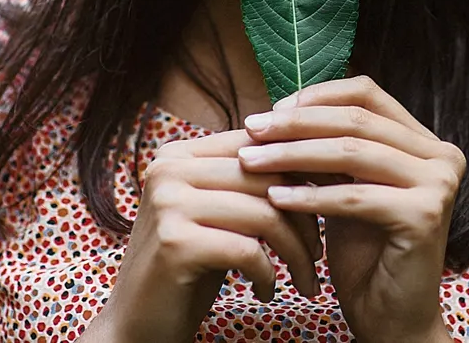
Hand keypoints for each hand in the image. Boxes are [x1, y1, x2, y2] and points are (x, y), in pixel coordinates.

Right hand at [104, 128, 322, 342]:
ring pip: (265, 214)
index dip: (302, 171)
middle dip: (306, 216)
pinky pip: (248, 251)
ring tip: (304, 277)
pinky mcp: (175, 243)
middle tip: (318, 252)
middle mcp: (168, 169)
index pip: (258, 144)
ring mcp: (168, 203)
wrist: (137, 324)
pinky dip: (269, 275)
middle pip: (266, 177)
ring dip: (296, 252)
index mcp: (178, 153)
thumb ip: (248, 182)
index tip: (331, 200)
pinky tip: (265, 290)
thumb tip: (317, 156)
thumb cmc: (190, 267)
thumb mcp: (218, 214)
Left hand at [237, 75, 465, 342]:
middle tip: (250, 129)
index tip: (271, 110)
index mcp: (425, 141)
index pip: (367, 93)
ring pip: (353, 153)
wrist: (391, 319)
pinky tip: (275, 198)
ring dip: (294, 155)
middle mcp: (442, 155)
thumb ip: (327, 150)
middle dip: (296, 124)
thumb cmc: (365, 253)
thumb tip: (278, 112)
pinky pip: (355, 198)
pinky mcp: (425, 215)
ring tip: (251, 161)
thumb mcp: (344, 187)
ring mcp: (439, 183)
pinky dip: (311, 196)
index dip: (316, 96)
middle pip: (357, 120)